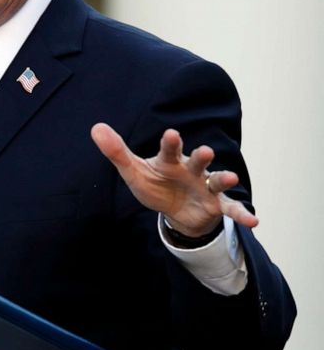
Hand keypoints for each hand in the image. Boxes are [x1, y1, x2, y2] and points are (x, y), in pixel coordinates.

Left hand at [90, 123, 257, 236]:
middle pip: (197, 161)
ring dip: (224, 178)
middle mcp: (191, 170)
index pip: (169, 150)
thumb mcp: (133, 171)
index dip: (171, 143)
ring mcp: (205, 186)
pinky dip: (242, 214)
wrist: (174, 209)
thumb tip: (96, 127)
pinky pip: (231, 209)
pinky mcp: (216, 205)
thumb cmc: (154, 183)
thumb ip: (116, 152)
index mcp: (170, 161)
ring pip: (216, 180)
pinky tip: (254, 222)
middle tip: (205, 151)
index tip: (171, 134)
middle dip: (201, 156)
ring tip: (231, 177)